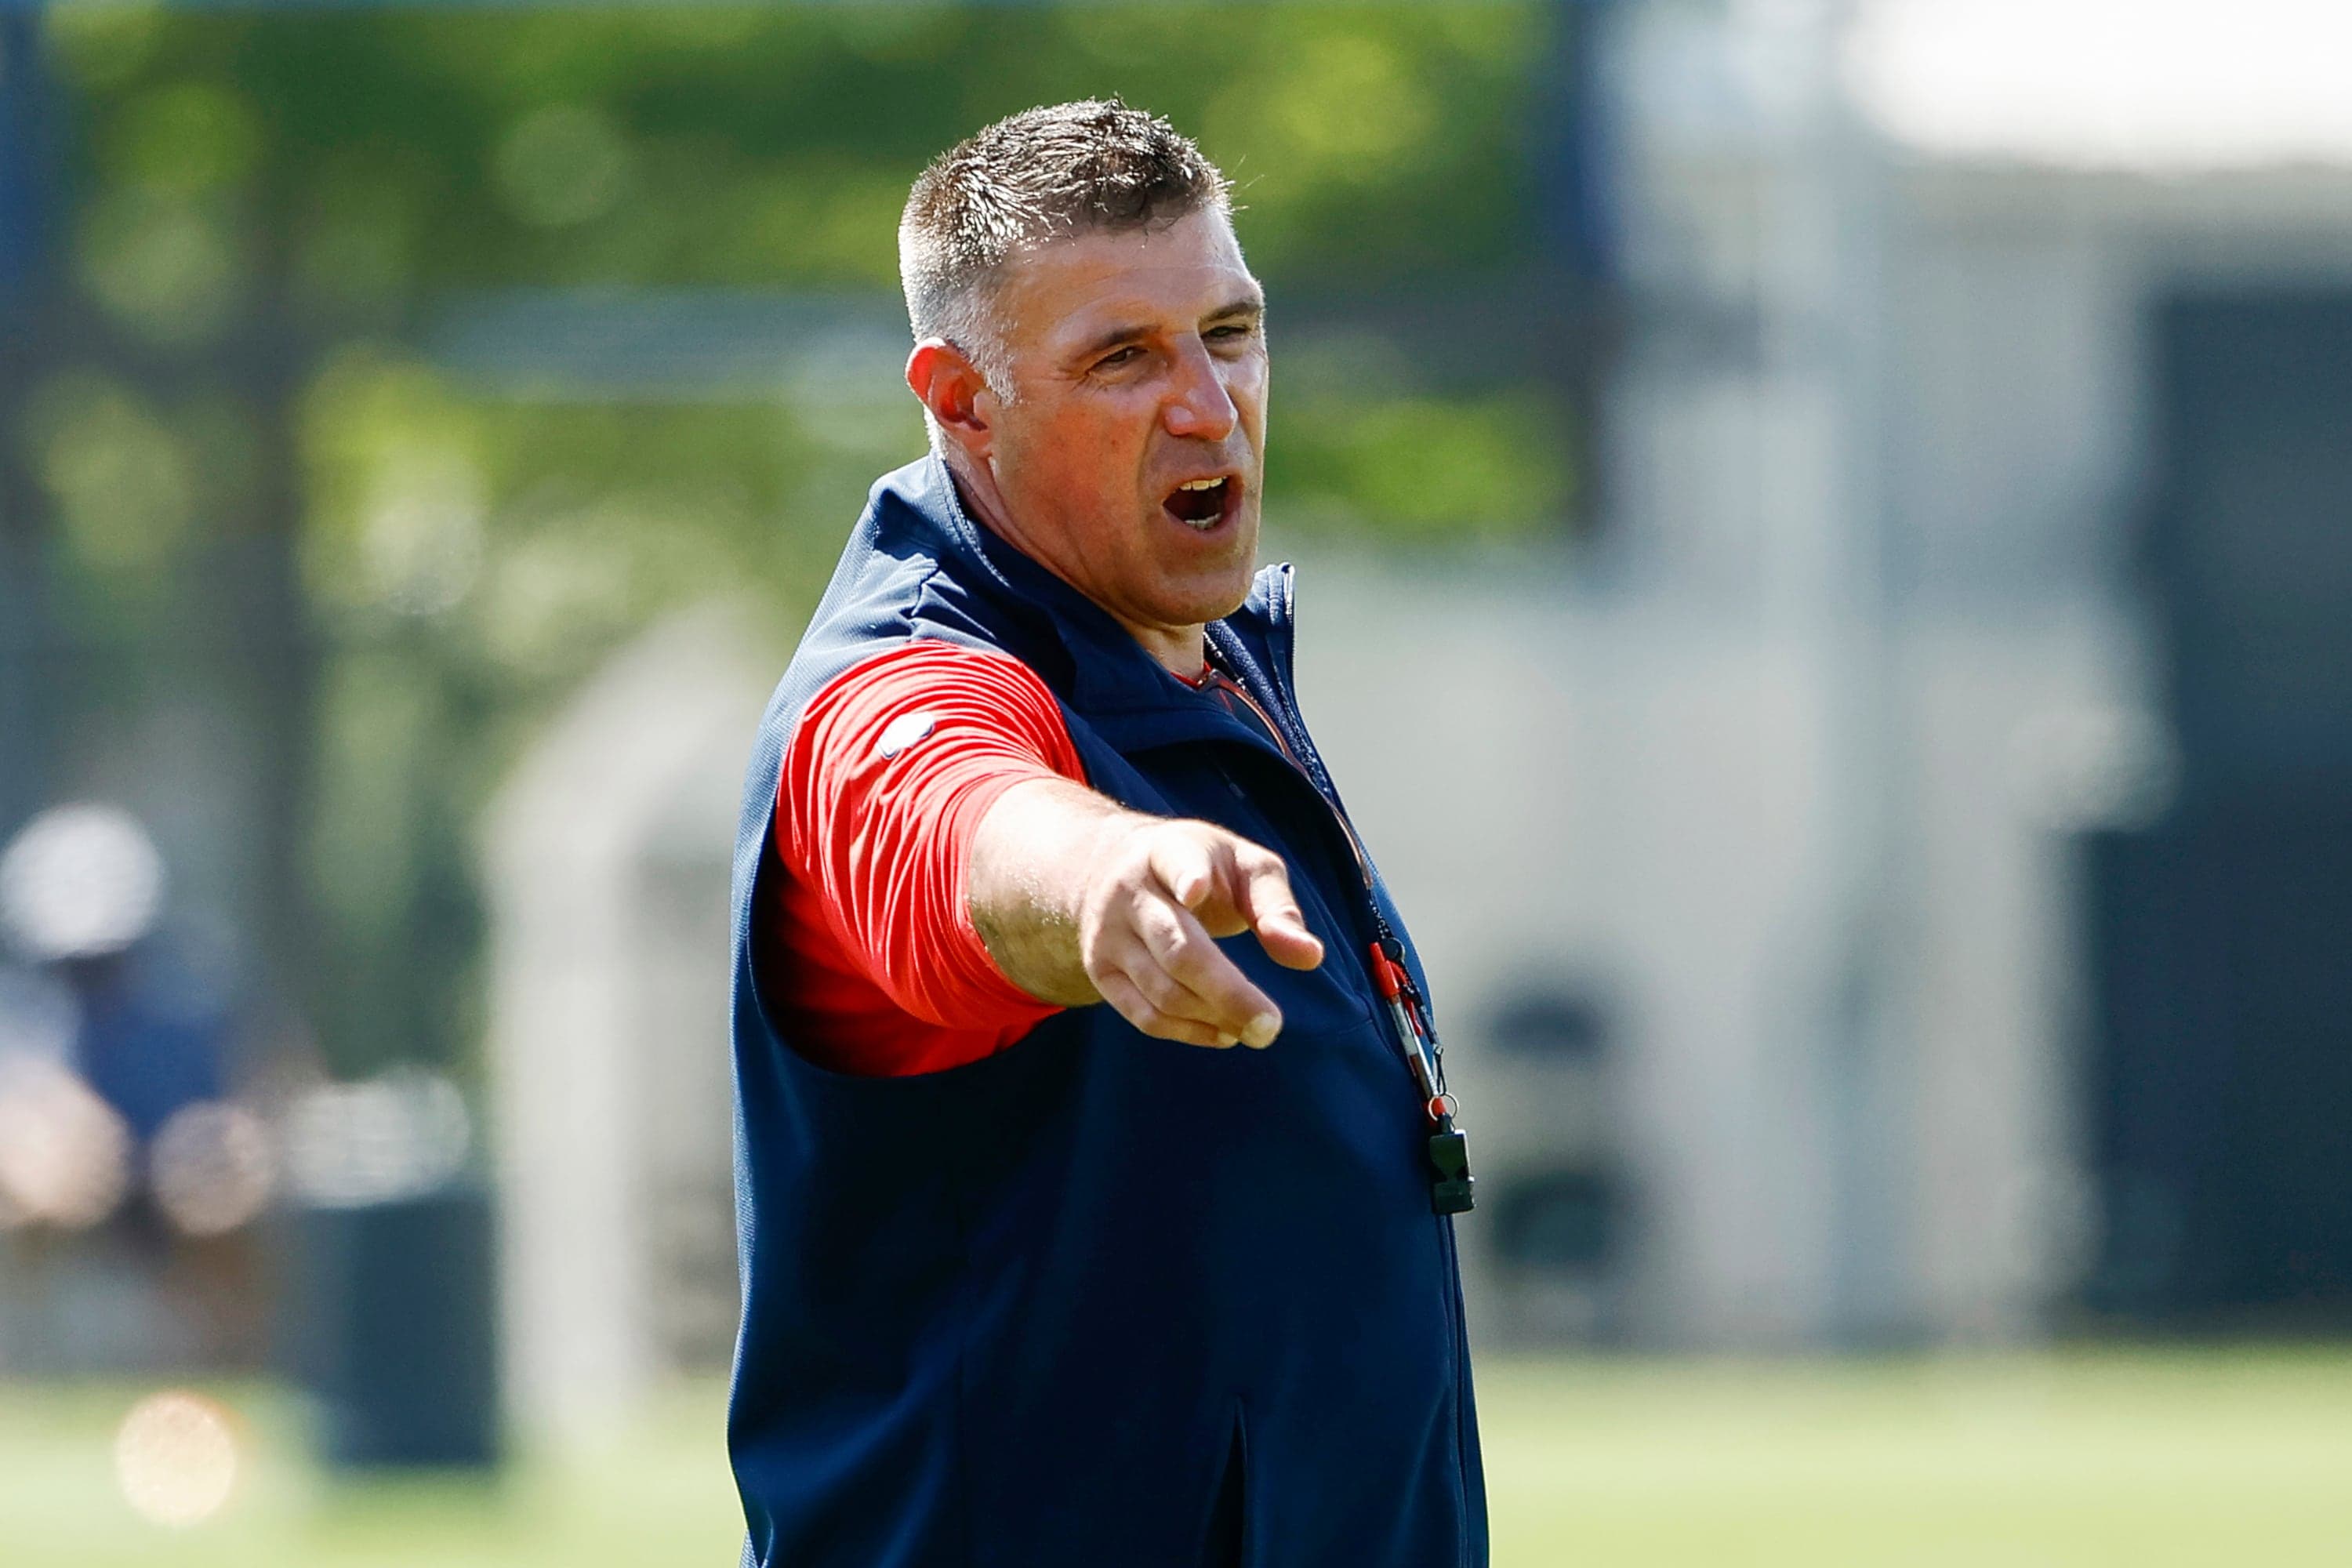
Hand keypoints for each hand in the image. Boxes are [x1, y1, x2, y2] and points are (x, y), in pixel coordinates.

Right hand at [1077, 818, 1324, 1048]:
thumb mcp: (1241, 865)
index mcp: (1168, 851)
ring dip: (1214, 1017)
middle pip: (1178, 949)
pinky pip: (1143, 1015)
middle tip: (1272, 1026)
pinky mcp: (1100, 971)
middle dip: (1228, 993)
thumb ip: (1276, 905)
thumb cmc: (1199, 867)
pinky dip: (1187, 1033)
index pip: (1176, 861)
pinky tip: (1223, 1033)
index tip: (1195, 890)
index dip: (1186, 875)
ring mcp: (1108, 934)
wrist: (1108, 867)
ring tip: (1257, 1028)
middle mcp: (1129, 892)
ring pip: (1162, 991)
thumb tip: (1310, 957)